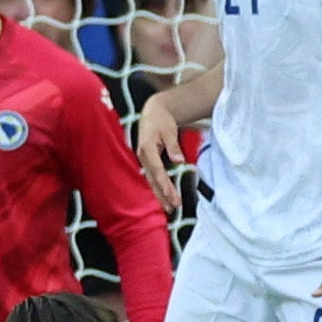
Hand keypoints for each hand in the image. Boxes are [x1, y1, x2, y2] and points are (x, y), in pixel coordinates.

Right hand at [132, 96, 187, 211]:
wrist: (152, 112)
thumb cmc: (161, 120)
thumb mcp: (169, 130)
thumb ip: (173, 146)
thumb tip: (179, 160)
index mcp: (147, 148)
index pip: (157, 170)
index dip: (165, 184)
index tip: (172, 196)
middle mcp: (143, 156)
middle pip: (153, 179)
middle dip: (162, 195)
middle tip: (173, 208)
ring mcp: (144, 159)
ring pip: (151, 180)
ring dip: (160, 194)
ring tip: (169, 208)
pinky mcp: (147, 161)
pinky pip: (152, 177)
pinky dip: (158, 188)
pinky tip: (164, 197)